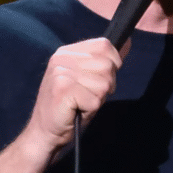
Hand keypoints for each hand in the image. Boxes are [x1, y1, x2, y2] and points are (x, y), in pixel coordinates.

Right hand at [23, 37, 123, 156]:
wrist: (44, 130)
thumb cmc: (70, 106)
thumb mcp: (88, 78)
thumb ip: (106, 60)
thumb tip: (127, 42)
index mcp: (67, 52)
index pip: (104, 45)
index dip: (112, 64)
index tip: (98, 80)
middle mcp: (62, 58)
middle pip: (107, 65)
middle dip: (106, 85)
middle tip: (87, 96)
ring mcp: (61, 73)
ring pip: (104, 83)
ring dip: (97, 99)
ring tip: (81, 103)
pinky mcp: (63, 90)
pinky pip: (95, 100)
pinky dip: (91, 109)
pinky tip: (76, 110)